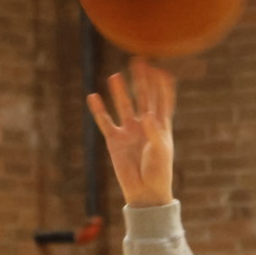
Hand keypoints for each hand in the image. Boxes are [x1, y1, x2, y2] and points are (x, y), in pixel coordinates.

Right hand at [87, 58, 174, 208]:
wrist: (145, 193)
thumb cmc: (159, 173)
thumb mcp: (160, 151)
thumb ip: (154, 132)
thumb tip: (145, 115)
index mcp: (161, 126)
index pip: (163, 99)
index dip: (162, 84)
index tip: (160, 69)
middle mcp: (145, 124)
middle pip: (144, 96)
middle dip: (142, 79)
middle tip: (139, 61)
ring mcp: (129, 131)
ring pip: (124, 105)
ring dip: (120, 91)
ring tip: (116, 76)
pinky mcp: (114, 141)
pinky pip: (105, 122)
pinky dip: (99, 110)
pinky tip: (93, 97)